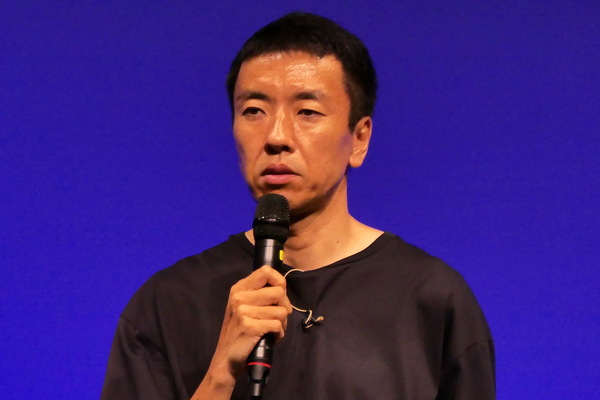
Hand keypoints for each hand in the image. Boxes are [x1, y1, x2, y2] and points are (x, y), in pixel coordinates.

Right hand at [199, 266, 291, 393]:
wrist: (226, 358)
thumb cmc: (240, 331)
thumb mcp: (245, 306)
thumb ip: (260, 294)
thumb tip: (282, 287)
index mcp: (239, 288)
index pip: (266, 271)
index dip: (279, 281)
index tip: (279, 294)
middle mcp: (240, 297)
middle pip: (279, 292)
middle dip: (285, 306)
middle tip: (276, 317)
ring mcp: (244, 311)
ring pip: (282, 311)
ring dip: (282, 323)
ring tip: (270, 329)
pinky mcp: (250, 327)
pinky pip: (278, 325)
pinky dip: (279, 334)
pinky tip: (269, 337)